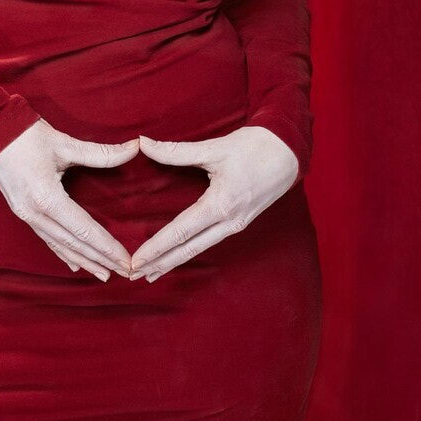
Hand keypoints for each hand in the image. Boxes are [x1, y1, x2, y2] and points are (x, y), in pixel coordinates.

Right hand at [0, 119, 139, 279]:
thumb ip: (101, 152)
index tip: (126, 260)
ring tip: (104, 275)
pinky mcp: (22, 212)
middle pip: (73, 244)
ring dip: (83, 261)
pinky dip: (62, 253)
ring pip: (59, 245)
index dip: (107, 247)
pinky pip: (46, 238)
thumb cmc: (28, 135)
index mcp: (46, 196)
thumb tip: (134, 148)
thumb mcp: (65, 143)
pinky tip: (74, 264)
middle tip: (125, 273)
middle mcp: (35, 212)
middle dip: (100, 260)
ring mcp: (26, 215)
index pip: (84, 229)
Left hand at [128, 126, 299, 281]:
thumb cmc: (253, 147)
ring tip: (150, 274)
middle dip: (160, 265)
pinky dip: (189, 251)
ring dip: (173, 262)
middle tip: (132, 277)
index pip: (180, 233)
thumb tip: (144, 144)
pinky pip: (208, 242)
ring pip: (198, 249)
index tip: (135, 262)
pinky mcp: (239, 221)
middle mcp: (228, 222)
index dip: (155, 249)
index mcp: (220, 205)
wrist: (287, 152)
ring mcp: (235, 225)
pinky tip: (177, 255)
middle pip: (188, 250)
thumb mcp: (213, 148)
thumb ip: (176, 151)